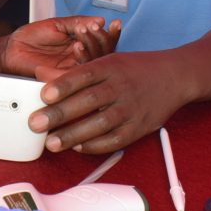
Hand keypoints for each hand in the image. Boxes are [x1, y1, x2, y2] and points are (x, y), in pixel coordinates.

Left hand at [0, 16, 119, 77]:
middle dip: (102, 39)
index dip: (111, 34)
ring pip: (95, 65)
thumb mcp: (57, 25)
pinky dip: (81, 57)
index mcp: (81, 48)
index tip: (115, 23)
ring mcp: (72, 72)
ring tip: (83, 33)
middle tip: (95, 28)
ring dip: (92, 46)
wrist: (11, 50)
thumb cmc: (31, 38)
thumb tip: (100, 20)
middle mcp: (80, 62)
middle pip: (104, 55)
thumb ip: (78, 22)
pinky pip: (79, 73)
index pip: (103, 44)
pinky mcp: (63, 79)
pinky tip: (77, 45)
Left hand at [28, 52, 181, 153]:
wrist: (175, 76)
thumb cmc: (134, 69)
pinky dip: (95, 146)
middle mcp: (120, 87)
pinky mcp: (139, 127)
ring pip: (100, 124)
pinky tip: (78, 148)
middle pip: (88, 101)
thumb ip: (79, 74)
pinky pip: (115, 140)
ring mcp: (131, 108)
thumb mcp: (108, 62)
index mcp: (110, 67)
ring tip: (52, 144)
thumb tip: (43, 81)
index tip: (43, 95)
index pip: (83, 75)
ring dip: (74, 135)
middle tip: (36, 124)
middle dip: (60, 114)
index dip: (62, 86)